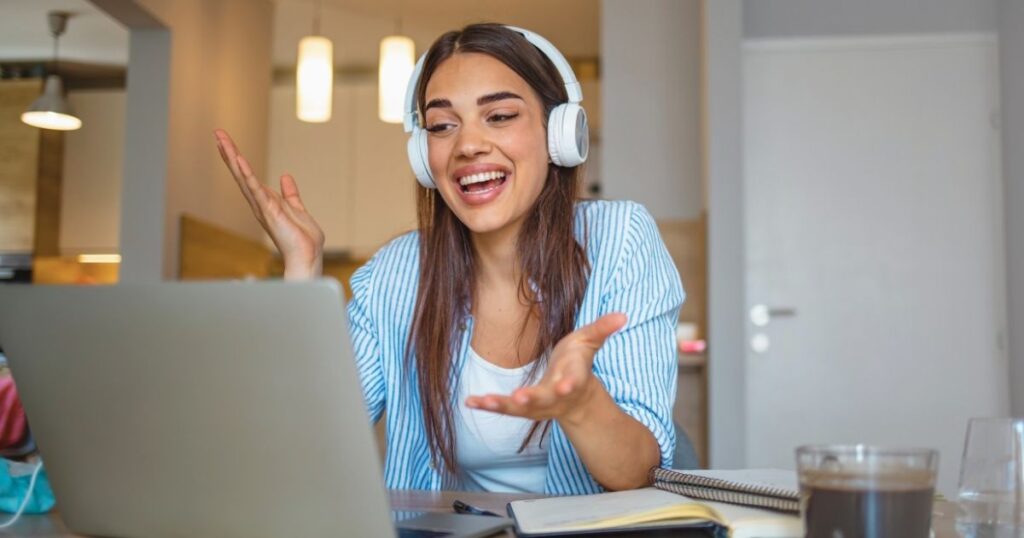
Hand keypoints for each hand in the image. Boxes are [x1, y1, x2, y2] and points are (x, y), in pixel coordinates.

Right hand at [214, 129, 324, 279]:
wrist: (308, 256)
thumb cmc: (302, 238)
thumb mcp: (297, 208)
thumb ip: (290, 193)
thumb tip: (285, 176)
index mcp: (265, 201)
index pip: (248, 175)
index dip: (237, 158)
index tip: (226, 141)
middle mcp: (259, 203)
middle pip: (241, 173)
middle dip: (229, 153)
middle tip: (218, 133)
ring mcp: (262, 207)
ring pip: (244, 178)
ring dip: (233, 158)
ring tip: (222, 140)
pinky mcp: (269, 211)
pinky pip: (256, 189)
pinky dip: (247, 175)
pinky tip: (239, 161)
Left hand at [465, 313, 626, 425]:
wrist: (574, 399)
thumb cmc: (578, 363)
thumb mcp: (590, 342)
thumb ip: (602, 329)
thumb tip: (623, 314)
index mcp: (572, 377)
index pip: (573, 381)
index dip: (570, 383)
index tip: (565, 385)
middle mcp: (555, 396)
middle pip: (544, 399)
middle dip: (533, 399)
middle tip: (520, 398)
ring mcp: (538, 405)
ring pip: (520, 409)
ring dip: (502, 405)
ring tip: (483, 401)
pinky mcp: (521, 407)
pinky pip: (503, 408)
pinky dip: (487, 405)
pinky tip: (470, 401)